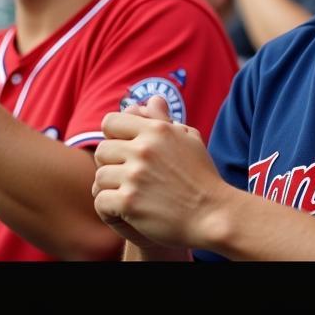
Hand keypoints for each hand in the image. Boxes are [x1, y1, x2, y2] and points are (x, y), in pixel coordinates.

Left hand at [93, 94, 226, 250]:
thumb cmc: (202, 177)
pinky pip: (100, 201)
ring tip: (128, 195)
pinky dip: (109, 209)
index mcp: (156, 131)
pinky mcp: (129, 203)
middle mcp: (144, 149)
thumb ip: (165, 120)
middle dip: (110, 165)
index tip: (123, 152)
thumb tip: (153, 99)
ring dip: (110, 188)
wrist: (214, 216)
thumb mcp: (189, 140)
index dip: (113, 137)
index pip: (110, 122)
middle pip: (102, 151)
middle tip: (126, 178)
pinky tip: (124, 212)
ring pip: (100, 177)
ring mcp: (135, 176)